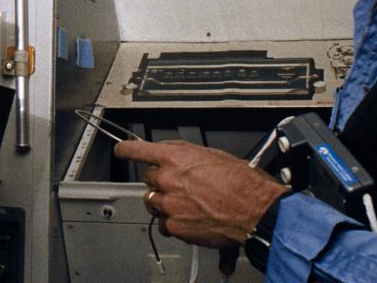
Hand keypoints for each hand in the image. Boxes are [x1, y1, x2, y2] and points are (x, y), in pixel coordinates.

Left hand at [115, 139, 288, 247]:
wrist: (255, 211)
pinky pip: (164, 224)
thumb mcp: (213, 155)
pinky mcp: (175, 226)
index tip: (121, 150)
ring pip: (152, 201)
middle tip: (180, 186)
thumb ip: (185, 154)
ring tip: (187, 204)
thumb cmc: (241, 183)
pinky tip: (191, 218)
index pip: (138, 150)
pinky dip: (174, 222)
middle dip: (160, 180)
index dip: (126, 150)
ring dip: (165, 202)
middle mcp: (168, 179)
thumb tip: (173, 154)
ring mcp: (169, 204)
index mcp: (175, 158)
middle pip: (148, 178)